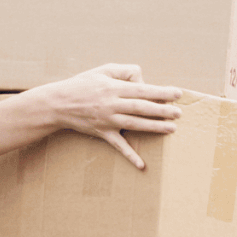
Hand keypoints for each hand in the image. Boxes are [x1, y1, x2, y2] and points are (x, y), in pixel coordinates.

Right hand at [38, 63, 181, 169]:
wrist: (58, 103)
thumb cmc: (82, 84)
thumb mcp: (102, 70)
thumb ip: (124, 71)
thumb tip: (143, 80)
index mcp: (113, 88)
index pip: (142, 90)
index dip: (161, 92)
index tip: (177, 93)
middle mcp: (111, 104)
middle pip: (141, 107)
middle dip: (162, 110)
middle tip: (179, 113)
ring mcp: (107, 120)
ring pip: (134, 124)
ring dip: (154, 127)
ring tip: (171, 128)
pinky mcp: (102, 133)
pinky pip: (118, 146)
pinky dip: (130, 156)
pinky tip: (142, 165)